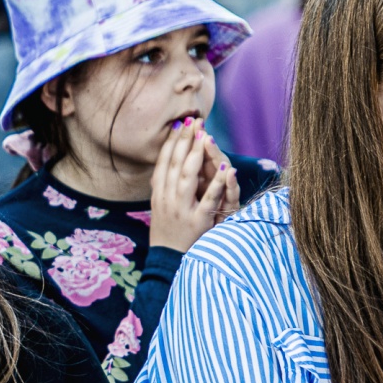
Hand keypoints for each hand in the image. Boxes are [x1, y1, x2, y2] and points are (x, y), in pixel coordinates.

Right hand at [147, 120, 237, 253]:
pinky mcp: (197, 221)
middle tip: (194, 121)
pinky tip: (225, 168)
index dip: (172, 142)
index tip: (180, 124)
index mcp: (157, 194)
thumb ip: (163, 186)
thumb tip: (165, 163)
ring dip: (196, 154)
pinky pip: (208, 199)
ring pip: (187, 176)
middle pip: (174, 164)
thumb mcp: (159, 207)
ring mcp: (180, 209)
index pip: (163, 162)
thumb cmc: (166, 232)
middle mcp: (166, 199)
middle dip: (184, 140)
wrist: (167, 262)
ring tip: (204, 136)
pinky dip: (217, 182)